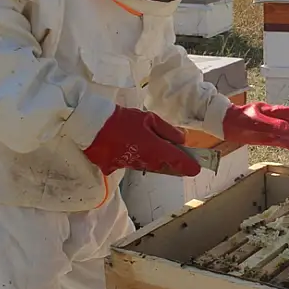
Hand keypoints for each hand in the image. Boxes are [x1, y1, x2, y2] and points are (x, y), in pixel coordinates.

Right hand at [83, 106, 199, 176]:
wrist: (91, 125)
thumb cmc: (123, 119)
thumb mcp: (149, 118)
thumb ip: (167, 130)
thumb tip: (182, 139)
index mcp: (154, 148)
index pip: (177, 161)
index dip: (189, 166)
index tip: (197, 169)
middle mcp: (144, 161)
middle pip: (164, 167)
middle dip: (173, 164)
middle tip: (181, 162)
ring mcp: (130, 166)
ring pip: (149, 166)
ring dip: (156, 162)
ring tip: (159, 153)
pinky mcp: (116, 168)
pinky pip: (132, 165)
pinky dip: (137, 159)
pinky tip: (134, 149)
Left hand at [222, 102, 288, 152]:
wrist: (225, 124)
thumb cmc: (238, 118)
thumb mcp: (254, 120)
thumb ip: (270, 124)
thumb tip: (286, 128)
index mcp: (269, 111)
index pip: (288, 113)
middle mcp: (271, 119)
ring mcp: (269, 129)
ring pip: (286, 133)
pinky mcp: (265, 138)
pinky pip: (280, 141)